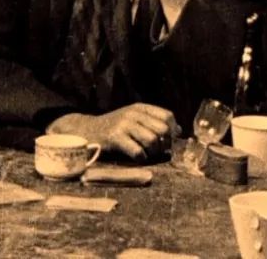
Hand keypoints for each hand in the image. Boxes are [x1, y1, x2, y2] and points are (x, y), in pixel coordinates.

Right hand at [50, 104, 179, 160]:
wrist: (86, 130)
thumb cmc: (114, 128)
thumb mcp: (134, 119)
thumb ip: (154, 122)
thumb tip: (179, 130)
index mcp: (140, 108)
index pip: (167, 116)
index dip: (172, 131)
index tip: (167, 141)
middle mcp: (133, 113)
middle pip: (162, 129)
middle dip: (164, 144)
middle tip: (157, 151)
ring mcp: (124, 124)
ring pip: (152, 140)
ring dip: (153, 152)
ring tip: (147, 154)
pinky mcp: (115, 138)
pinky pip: (138, 151)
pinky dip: (141, 158)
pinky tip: (137, 158)